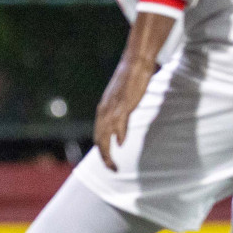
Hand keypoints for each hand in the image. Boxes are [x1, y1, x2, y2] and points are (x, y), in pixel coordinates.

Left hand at [94, 54, 155, 171]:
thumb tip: (120, 137)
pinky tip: (121, 144)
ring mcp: (114, 107)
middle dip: (104, 157)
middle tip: (112, 169)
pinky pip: (119, 122)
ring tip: (114, 165)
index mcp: (103, 109)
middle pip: (99, 139)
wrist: (135, 62)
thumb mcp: (122, 102)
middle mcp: (104, 110)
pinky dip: (119, 134)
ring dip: (109, 152)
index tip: (109, 163)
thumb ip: (120, 118)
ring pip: (106, 134)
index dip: (102, 151)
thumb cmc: (130, 81)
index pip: (97, 135)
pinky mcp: (124, 103)